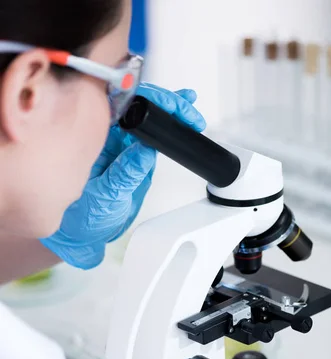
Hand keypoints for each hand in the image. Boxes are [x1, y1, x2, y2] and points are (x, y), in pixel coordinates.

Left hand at [40, 84, 205, 268]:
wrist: (88, 232)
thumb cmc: (84, 215)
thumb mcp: (106, 195)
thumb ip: (126, 172)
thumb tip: (145, 150)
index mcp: (93, 137)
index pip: (119, 105)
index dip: (144, 99)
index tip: (164, 105)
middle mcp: (107, 136)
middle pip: (137, 104)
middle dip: (164, 102)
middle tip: (186, 110)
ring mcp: (124, 143)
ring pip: (147, 114)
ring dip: (170, 107)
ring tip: (189, 108)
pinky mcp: (137, 154)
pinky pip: (154, 133)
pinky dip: (170, 121)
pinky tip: (182, 115)